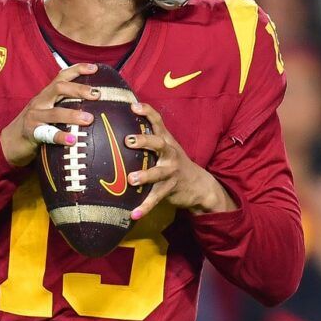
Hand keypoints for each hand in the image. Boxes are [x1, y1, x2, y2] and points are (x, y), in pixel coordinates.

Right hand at [0, 63, 99, 166]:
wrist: (10, 142)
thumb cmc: (35, 127)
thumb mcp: (48, 112)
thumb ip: (64, 107)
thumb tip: (93, 108)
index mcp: (46, 95)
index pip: (61, 76)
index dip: (78, 70)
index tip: (95, 68)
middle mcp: (40, 102)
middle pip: (58, 88)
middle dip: (78, 89)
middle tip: (97, 94)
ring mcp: (34, 117)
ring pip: (54, 113)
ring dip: (72, 115)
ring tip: (89, 119)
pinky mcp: (31, 133)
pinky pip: (47, 134)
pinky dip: (60, 136)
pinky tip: (72, 140)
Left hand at [126, 100, 235, 218]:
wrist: (199, 185)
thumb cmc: (174, 162)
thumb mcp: (167, 146)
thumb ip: (150, 136)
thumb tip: (121, 125)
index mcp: (167, 141)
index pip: (158, 122)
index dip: (147, 112)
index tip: (133, 106)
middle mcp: (170, 154)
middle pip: (158, 144)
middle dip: (144, 141)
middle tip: (128, 141)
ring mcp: (171, 172)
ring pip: (158, 173)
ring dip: (145, 176)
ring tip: (131, 179)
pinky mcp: (170, 189)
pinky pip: (156, 199)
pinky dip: (144, 207)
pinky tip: (133, 214)